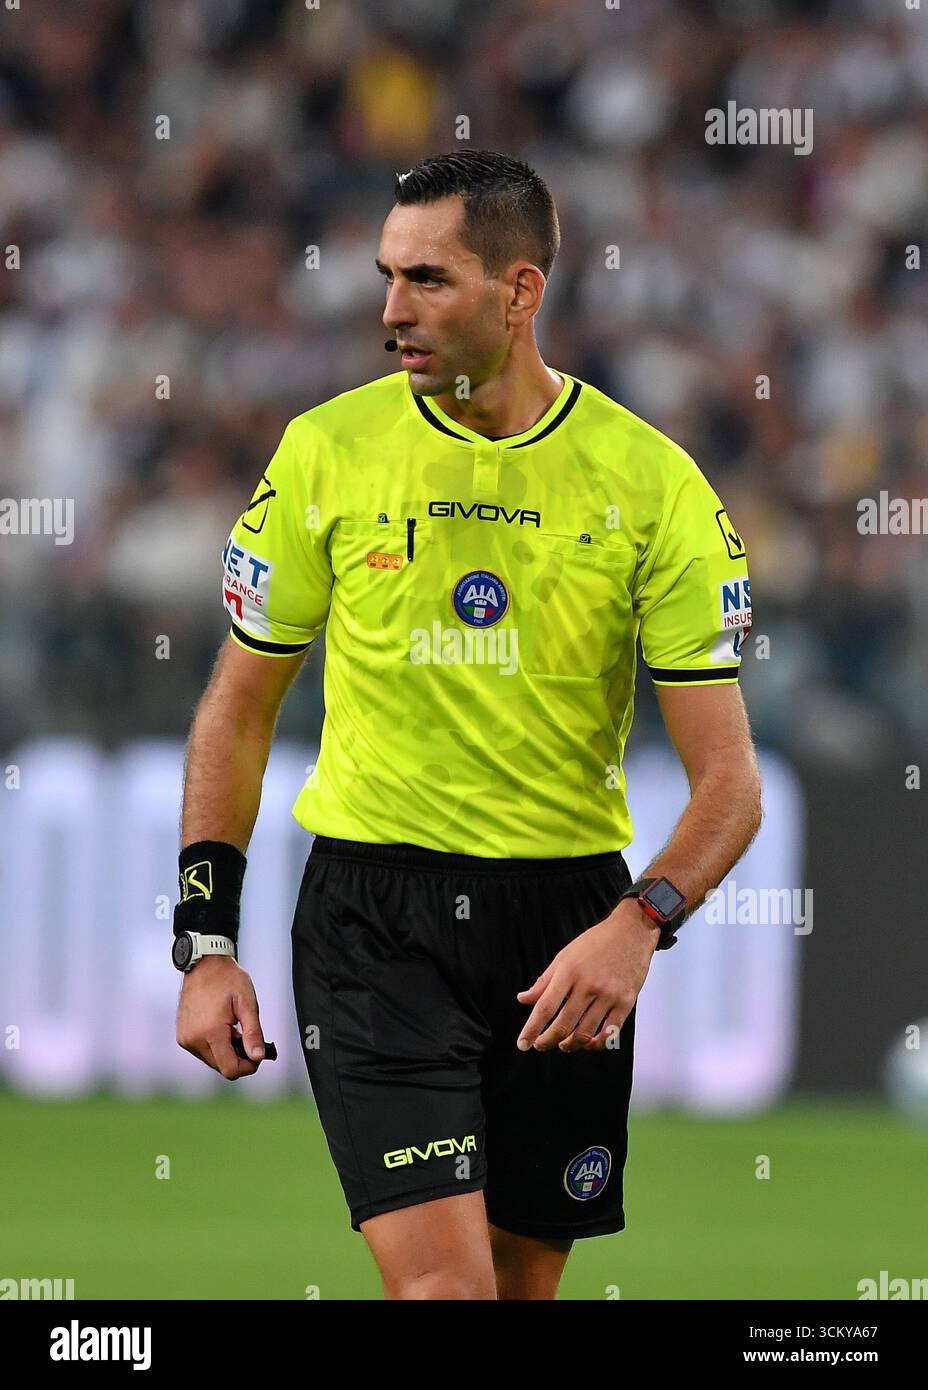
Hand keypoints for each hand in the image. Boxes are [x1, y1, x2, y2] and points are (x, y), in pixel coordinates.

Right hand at [176, 954, 266, 1078]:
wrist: (204, 964)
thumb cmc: (227, 980)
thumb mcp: (247, 1003)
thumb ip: (253, 1033)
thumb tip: (258, 1057)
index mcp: (210, 1032)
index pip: (230, 1069)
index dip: (248, 1066)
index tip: (258, 1054)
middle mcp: (193, 1039)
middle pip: (221, 1067)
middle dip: (238, 1058)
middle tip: (248, 1037)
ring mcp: (185, 1039)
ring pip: (212, 1061)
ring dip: (226, 1052)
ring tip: (234, 1029)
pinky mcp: (182, 1036)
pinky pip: (203, 1052)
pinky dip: (215, 1046)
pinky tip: (222, 1028)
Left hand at [516, 899, 659, 1052]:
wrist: (632, 932)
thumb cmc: (596, 942)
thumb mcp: (565, 956)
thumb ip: (544, 981)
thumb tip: (524, 999)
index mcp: (569, 971)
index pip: (545, 1007)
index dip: (532, 1029)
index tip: (523, 1043)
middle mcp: (588, 985)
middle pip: (563, 1024)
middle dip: (547, 1041)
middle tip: (541, 1045)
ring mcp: (608, 995)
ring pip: (585, 1033)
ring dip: (570, 1045)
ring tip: (563, 1044)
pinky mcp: (626, 1002)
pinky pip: (609, 1033)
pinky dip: (596, 1044)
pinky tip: (588, 1043)